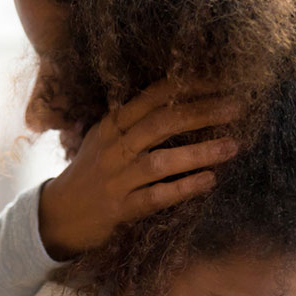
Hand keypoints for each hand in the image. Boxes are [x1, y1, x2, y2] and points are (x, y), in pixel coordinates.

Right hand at [39, 80, 239, 259]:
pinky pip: (156, 196)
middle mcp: (114, 148)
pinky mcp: (120, 209)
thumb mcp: (105, 140)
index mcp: (112, 125)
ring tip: (233, 146)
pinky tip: (209, 181)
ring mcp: (116, 179)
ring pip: (161, 160)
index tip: (222, 80)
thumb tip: (182, 103)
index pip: (154, 96)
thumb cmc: (91, 175)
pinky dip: (184, 188)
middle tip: (237, 108)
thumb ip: (135, 123)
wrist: (58, 216)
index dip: (189, 86)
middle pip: (162, 122)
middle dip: (202, 112)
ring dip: (200, 152)